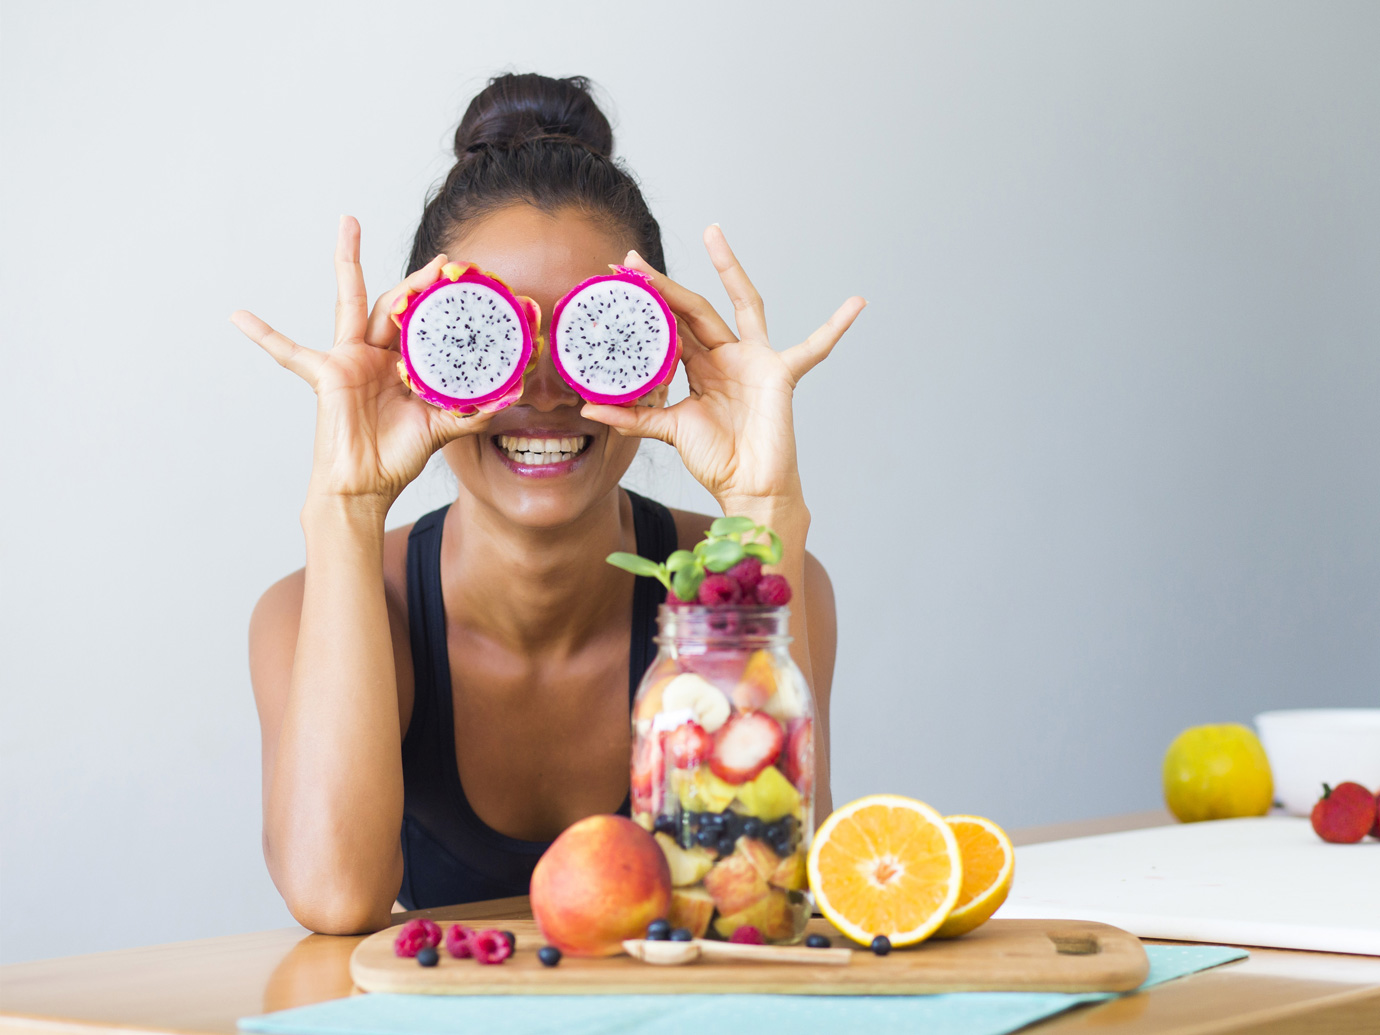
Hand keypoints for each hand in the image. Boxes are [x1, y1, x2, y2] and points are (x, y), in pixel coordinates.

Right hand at [231, 216, 495, 509]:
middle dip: (417, 279)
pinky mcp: (325, 375)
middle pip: (396, 304)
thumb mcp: (442, 429)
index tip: (467, 283)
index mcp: (403, 366)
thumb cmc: (395, 457)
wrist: (365, 487)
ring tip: (348, 224)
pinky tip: (239, 316)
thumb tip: (512, 394)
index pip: (425, 326)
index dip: (443, 306)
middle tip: (442, 257)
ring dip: (348, 263)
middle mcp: (377, 356)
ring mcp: (349, 360)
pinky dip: (264, 336)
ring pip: (351, 302)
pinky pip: (289, 353)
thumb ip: (472, 410)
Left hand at [581, 226, 864, 515]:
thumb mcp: (669, 431)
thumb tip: (588, 410)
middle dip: (664, 284)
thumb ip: (634, 417)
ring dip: (729, 269)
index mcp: (702, 366)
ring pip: (740, 305)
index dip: (646, 304)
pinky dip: (836, 327)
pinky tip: (857, 304)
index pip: (670, 325)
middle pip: (694, 308)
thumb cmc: (718, 460)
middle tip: (630, 259)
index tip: (616, 279)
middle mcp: (727, 356)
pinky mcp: (782, 374)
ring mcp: (756, 360)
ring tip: (712, 234)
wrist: (749, 487)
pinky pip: (814, 348)